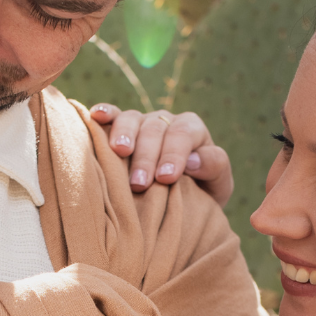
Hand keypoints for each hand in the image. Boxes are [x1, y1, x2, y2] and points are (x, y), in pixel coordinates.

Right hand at [89, 103, 232, 206]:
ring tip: (119, 151)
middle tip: (139, 184)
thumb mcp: (219, 185)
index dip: (174, 154)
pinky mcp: (121, 128)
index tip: (166, 178)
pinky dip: (105, 113)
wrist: (185, 201)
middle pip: (154, 129)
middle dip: (147, 156)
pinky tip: (96, 115)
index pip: (183, 134)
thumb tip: (192, 161)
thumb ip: (214, 167)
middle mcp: (166, 122)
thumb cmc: (203, 195)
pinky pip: (113, 116)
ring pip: (132, 119)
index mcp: (192, 131)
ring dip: (124, 134)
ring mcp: (142, 123)